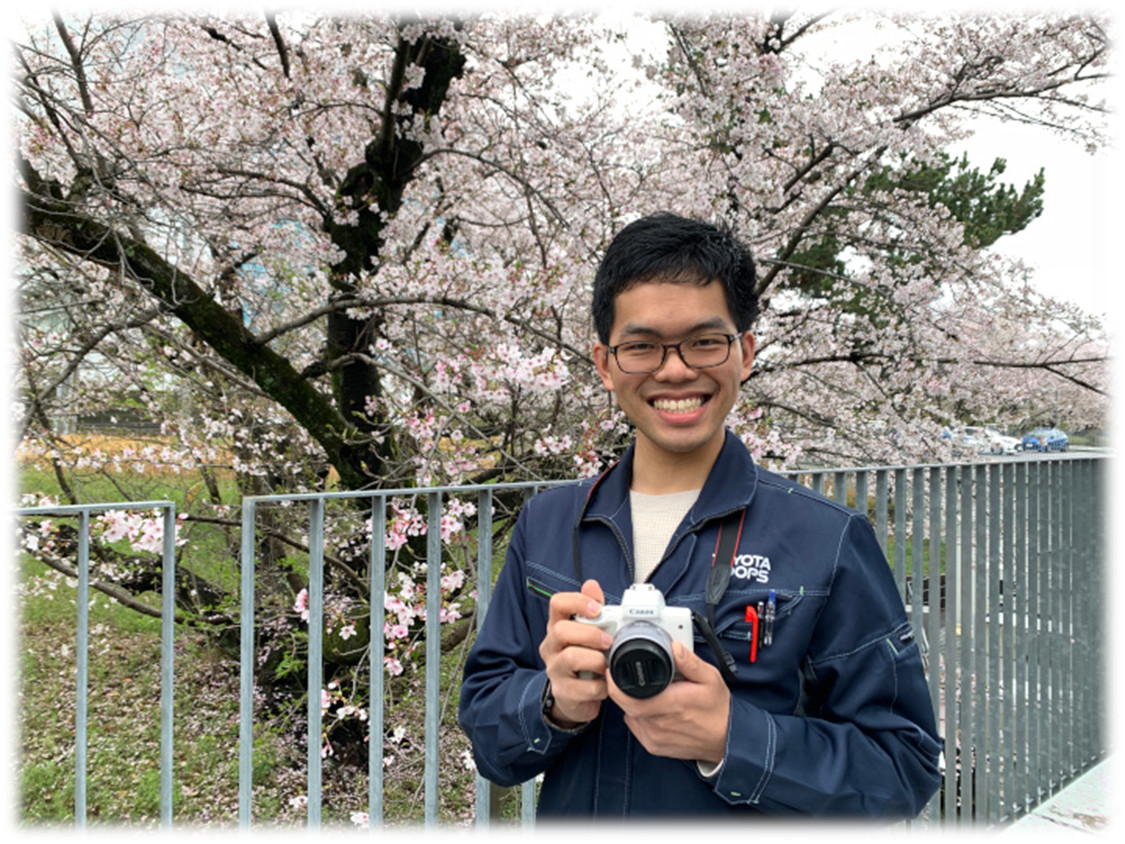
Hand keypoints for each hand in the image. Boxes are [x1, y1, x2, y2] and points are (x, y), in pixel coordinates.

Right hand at [538, 579, 610, 727]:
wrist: (575, 696)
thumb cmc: (583, 658)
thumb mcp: (588, 632)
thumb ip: (592, 609)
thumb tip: (591, 584)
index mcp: (558, 626)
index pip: (557, 604)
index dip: (577, 602)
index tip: (597, 609)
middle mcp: (551, 646)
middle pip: (561, 630)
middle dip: (590, 634)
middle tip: (608, 641)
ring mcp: (554, 669)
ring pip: (570, 658)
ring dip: (596, 659)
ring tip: (607, 664)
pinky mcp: (562, 691)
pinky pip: (583, 687)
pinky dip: (600, 686)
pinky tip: (606, 684)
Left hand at [608, 641, 729, 764]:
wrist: (726, 739)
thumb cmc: (717, 709)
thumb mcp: (710, 679)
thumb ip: (690, 663)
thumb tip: (675, 648)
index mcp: (671, 704)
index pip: (629, 698)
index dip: (615, 684)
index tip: (612, 671)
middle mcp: (659, 723)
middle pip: (626, 704)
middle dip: (625, 690)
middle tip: (634, 679)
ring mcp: (655, 737)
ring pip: (630, 715)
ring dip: (634, 703)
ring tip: (652, 694)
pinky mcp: (654, 746)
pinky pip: (636, 727)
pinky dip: (639, 716)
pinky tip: (654, 709)